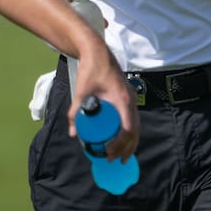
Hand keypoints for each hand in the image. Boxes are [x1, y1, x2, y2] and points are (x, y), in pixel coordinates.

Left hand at [65, 46, 138, 161]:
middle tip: (114, 159)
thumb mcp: (81, 92)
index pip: (127, 128)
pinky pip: (133, 119)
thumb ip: (76, 112)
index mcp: (122, 99)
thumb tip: (74, 132)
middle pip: (135, 130)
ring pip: (136, 126)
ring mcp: (131, 98)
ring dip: (130, 142)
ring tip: (121, 156)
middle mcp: (130, 100)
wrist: (98, 52)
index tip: (108, 152)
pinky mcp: (128, 97)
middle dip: (126, 148)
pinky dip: (130, 132)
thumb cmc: (91, 69)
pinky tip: (123, 140)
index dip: (120, 143)